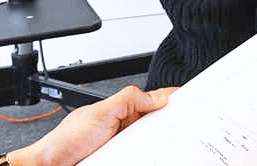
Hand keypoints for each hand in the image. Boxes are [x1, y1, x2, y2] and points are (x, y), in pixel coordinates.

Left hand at [4, 85, 175, 165]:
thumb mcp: (100, 113)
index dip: (171, 102)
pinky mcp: (124, 162)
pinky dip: (151, 158)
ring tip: (168, 148)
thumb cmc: (65, 141)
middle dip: (171, 128)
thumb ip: (128, 100)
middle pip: (158, 127)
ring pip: (153, 148)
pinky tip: (157, 158)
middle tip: (184, 130)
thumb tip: (158, 96)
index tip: (190, 103)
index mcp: (121, 112)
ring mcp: (125, 150)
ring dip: (161, 147)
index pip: (153, 103)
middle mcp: (125, 130)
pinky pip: (145, 159)